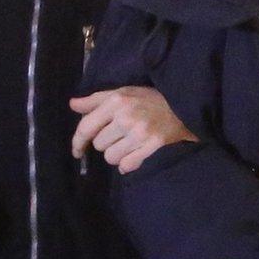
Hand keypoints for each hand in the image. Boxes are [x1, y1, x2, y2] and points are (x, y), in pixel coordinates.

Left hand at [69, 86, 195, 173]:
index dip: (77, 142)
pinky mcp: (153, 144)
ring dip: (116, 154)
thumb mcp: (123, 93)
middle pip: (99, 145)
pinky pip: (127, 164)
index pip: (86, 127)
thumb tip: (72, 105)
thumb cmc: (150, 99)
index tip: (77, 151)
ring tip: (127, 146)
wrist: (185, 104)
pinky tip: (132, 157)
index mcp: (116, 102)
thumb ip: (96, 99)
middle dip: (105, 143)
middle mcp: (126, 117)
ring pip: (111, 157)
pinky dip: (127, 164)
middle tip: (118, 136)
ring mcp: (140, 132)